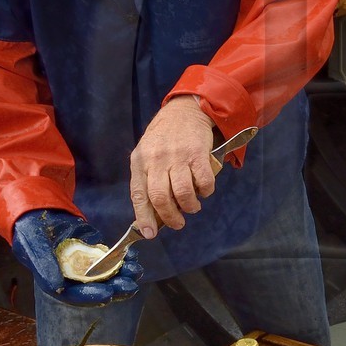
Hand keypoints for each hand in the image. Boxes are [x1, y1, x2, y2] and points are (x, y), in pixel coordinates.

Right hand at [11, 209, 140, 305]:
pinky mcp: (93, 253)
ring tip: (135, 270)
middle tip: (130, 284)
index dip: (92, 296)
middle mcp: (72, 278)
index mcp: (56, 282)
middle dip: (115, 288)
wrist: (38, 212)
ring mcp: (84, 266)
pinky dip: (122, 258)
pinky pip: (111, 259)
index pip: (76, 295)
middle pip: (96, 288)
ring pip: (107, 275)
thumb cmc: (30, 231)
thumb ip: (45, 266)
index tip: (108, 294)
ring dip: (122, 275)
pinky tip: (132, 255)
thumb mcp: (34, 246)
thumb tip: (58, 287)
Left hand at [130, 96, 218, 238]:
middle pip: (160, 197)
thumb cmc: (164, 137)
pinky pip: (203, 181)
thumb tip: (153, 213)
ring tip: (192, 207)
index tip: (149, 234)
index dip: (144, 217)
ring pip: (183, 192)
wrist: (184, 110)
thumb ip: (148, 179)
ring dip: (189, 207)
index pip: (139, 194)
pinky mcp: (198, 153)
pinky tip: (204, 190)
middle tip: (178, 224)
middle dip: (170, 217)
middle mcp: (157, 159)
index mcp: (140, 161)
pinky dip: (206, 191)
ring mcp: (178, 156)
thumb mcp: (147, 154)